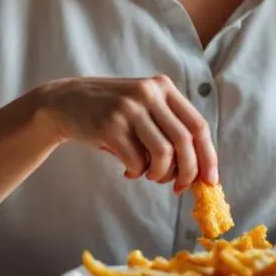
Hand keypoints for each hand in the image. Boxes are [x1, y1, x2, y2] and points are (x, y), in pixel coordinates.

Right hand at [35, 74, 217, 192]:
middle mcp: (149, 93)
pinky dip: (137, 172)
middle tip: (179, 188)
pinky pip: (136, 160)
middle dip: (188, 172)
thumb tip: (198, 172)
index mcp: (163, 87)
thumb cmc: (112, 114)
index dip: (208, 156)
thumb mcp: (143, 108)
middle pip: (185, 141)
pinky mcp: (110, 125)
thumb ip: (168, 129)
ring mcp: (129, 108)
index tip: (210, 181)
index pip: (198, 125)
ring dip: (160, 174)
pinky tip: (128, 170)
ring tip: (149, 175)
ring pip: (164, 153)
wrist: (64, 103)